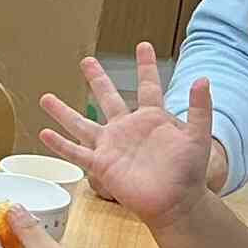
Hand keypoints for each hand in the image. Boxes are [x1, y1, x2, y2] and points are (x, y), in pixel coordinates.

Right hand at [39, 44, 214, 228]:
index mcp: (151, 118)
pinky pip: (76, 152)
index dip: (145, 66)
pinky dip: (60, 144)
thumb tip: (203, 79)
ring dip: (63, 111)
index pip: (148, 86)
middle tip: (86, 61)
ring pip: (81, 124)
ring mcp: (111, 146)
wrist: (175, 202)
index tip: (142, 45)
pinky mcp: (102, 165)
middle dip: (97, 79)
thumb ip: (200, 108)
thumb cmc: (188, 172)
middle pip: (107, 97)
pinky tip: (43, 133)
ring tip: (45, 98)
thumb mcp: (197, 137)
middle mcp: (127, 128)